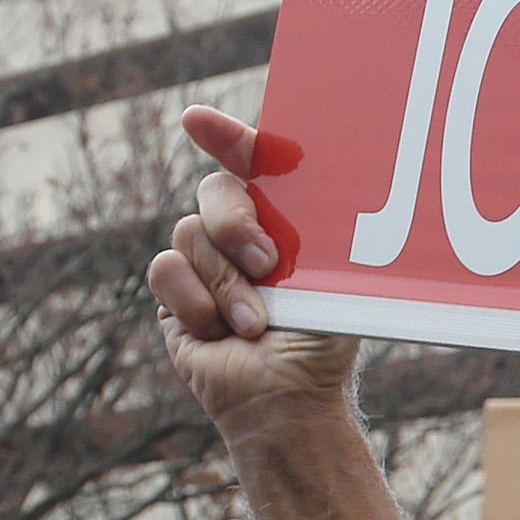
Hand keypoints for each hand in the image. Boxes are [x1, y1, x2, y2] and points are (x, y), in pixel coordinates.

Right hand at [149, 106, 357, 434]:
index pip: (254, 163)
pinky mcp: (174, 293)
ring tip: (258, 324)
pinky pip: (166, 268)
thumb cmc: (322, 341)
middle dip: (236, 222)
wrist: (288, 398)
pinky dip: (197, 301)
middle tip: (268, 262)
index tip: (199, 121)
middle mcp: (241, 235)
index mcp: (285, 221)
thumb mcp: (333, 278)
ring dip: (227, 283)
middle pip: (216, 190)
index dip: (226, 135)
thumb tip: (353, 189)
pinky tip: (221, 332)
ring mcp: (205, 262)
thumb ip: (320, 234)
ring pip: (189, 232)